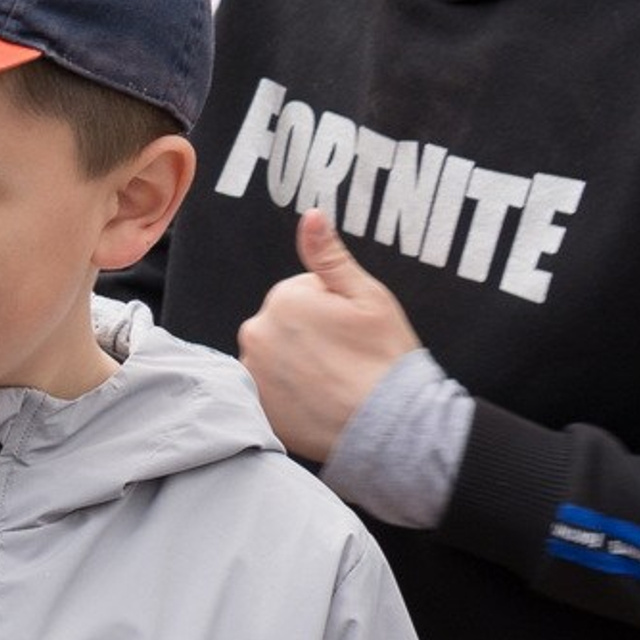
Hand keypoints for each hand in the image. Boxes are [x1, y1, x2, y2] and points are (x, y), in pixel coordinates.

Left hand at [235, 211, 421, 462]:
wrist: (388, 424)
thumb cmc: (384, 357)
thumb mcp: (367, 296)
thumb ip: (330, 255)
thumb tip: (311, 215)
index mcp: (282, 298)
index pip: (303, 292)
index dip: (333, 310)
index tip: (352, 331)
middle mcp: (255, 332)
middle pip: (284, 324)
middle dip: (311, 334)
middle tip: (345, 356)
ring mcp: (251, 371)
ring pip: (275, 355)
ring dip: (297, 363)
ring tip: (332, 379)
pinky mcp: (253, 404)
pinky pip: (267, 388)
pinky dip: (286, 392)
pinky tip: (315, 399)